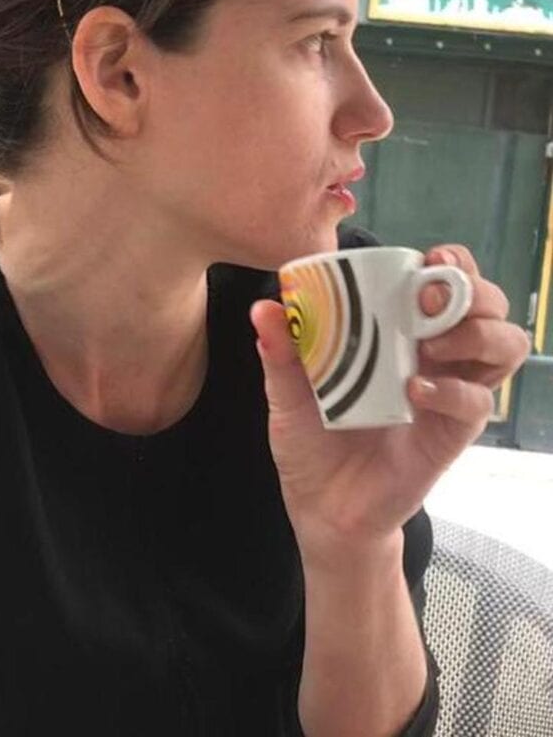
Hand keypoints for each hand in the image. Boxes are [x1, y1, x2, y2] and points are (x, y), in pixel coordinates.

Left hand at [250, 245, 529, 552]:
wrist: (321, 508)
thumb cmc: (311, 441)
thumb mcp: (288, 393)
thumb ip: (282, 352)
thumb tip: (265, 308)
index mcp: (400, 334)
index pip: (445, 284)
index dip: (451, 264)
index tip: (430, 258)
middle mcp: (434, 357)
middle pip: (487, 306)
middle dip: (469, 291)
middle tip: (428, 298)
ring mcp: (448, 394)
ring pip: (502, 347)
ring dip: (475, 334)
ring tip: (430, 343)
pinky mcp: (451, 434)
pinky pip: (477, 404)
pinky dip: (454, 392)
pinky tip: (416, 392)